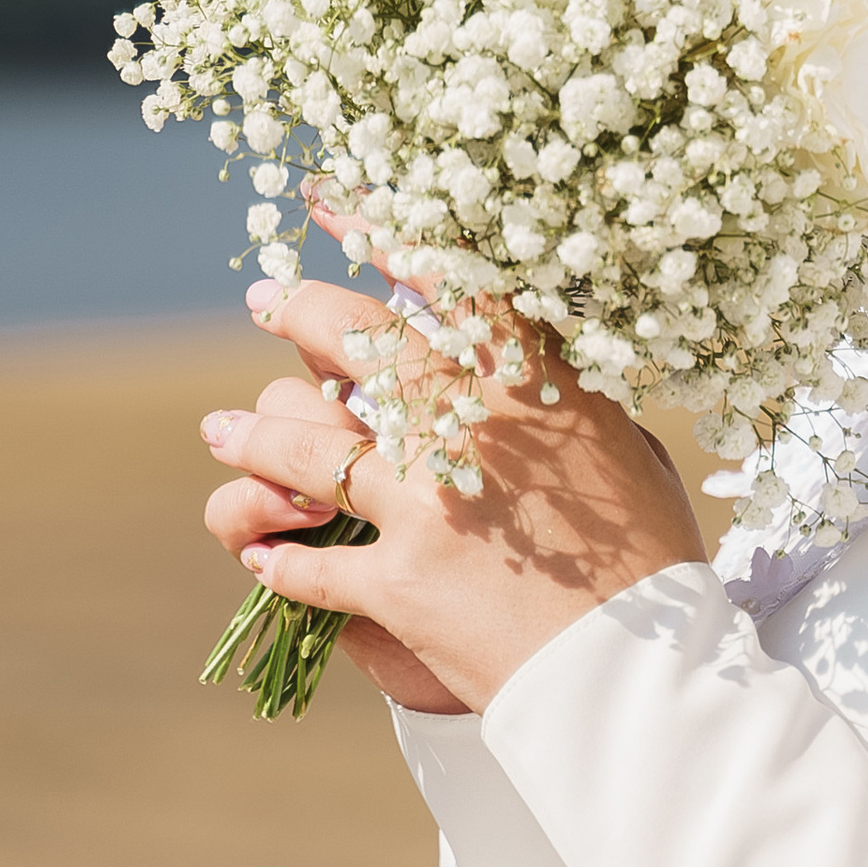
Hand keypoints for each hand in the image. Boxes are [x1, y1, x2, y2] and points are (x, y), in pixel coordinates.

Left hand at [199, 275, 708, 717]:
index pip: (442, 279)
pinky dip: (281, 559)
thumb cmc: (646, 553)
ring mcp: (422, 503)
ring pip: (304, 447)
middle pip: (354, 342)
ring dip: (253, 435)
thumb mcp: (623, 447)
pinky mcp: (394, 583)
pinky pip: (309, 563)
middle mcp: (466, 425)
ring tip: (220, 427)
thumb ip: (565, 398)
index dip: (377, 232)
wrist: (630, 668)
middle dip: (298, 311)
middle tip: (266, 298)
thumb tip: (534, 362)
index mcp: (529, 383)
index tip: (327, 198)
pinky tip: (263, 554)